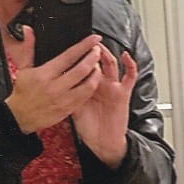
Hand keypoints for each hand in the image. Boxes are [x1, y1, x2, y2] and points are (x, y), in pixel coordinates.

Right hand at [3, 27, 103, 133]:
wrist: (19, 117)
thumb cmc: (22, 92)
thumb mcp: (23, 68)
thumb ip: (29, 48)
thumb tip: (28, 30)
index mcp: (45, 74)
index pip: (69, 56)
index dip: (84, 45)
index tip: (94, 38)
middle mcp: (55, 87)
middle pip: (81, 69)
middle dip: (93, 57)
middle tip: (97, 50)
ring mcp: (63, 100)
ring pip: (87, 85)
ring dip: (96, 74)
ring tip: (97, 66)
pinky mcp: (67, 110)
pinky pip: (85, 97)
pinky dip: (91, 87)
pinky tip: (92, 81)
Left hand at [72, 43, 137, 167]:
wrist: (103, 143)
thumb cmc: (89, 128)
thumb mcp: (72, 109)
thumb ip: (66, 93)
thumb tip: (52, 81)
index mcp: (86, 86)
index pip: (81, 65)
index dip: (77, 54)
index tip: (69, 44)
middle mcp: (100, 83)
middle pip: (95, 61)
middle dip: (90, 50)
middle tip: (85, 39)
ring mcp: (112, 86)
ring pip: (110, 64)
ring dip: (105, 54)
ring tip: (98, 46)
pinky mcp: (123, 92)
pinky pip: (130, 76)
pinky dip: (130, 65)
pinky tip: (125, 56)